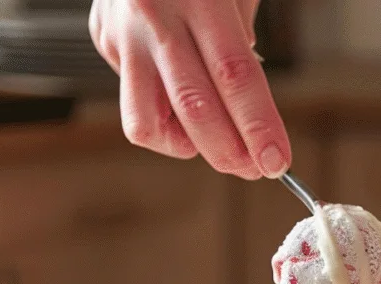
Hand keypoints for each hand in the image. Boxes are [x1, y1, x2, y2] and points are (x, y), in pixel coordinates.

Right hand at [89, 0, 290, 178]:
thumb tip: (249, 113)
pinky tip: (180, 110)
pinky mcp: (103, 41)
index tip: (276, 160)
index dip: (258, 125)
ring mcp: (123, 33)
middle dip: (229, 151)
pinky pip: (135, 103)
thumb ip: (241, 44)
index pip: (235, 76)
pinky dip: (163, 122)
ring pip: (146, 121)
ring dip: (188, 148)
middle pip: (194, 107)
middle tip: (254, 170)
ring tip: (215, 144)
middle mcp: (155, 16)